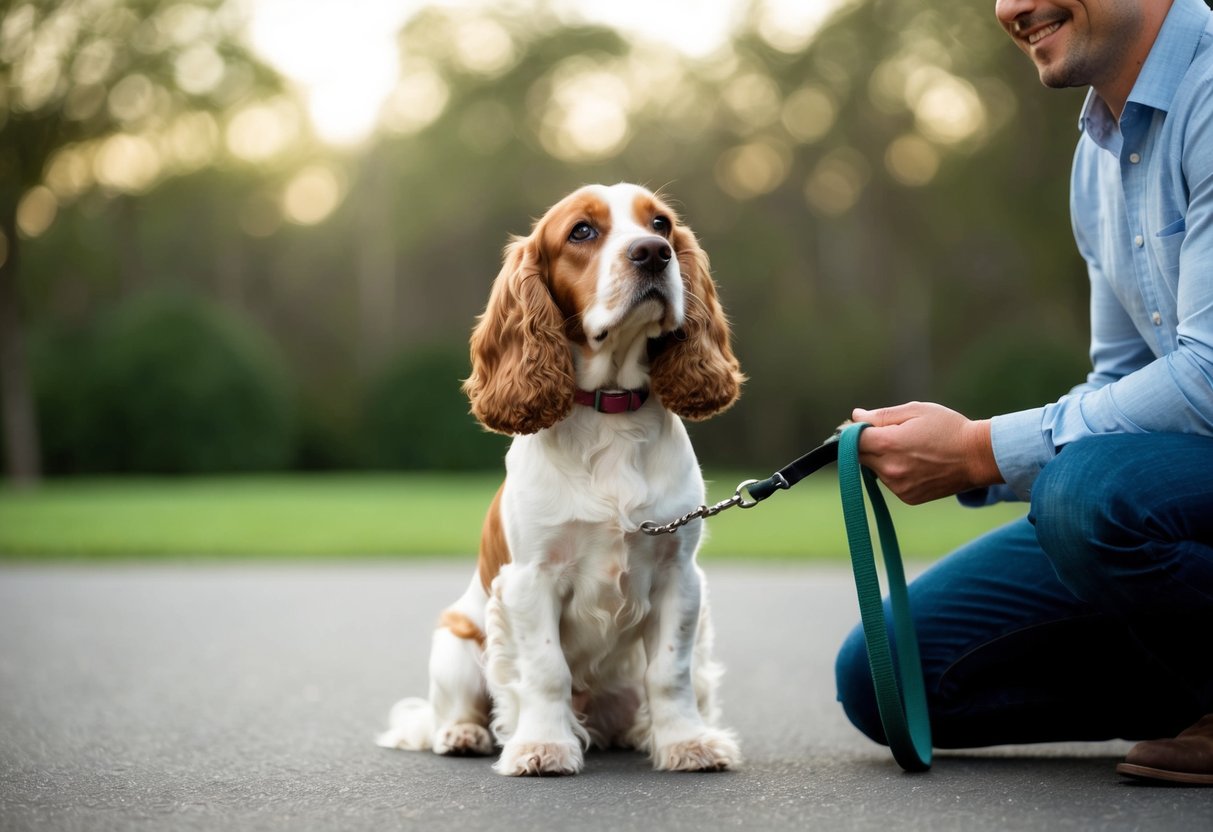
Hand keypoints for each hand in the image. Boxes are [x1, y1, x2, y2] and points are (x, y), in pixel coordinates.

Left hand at [850, 402, 1002, 504]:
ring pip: (875, 470)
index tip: (864, 426)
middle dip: (869, 445)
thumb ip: (882, 415)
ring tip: (911, 449)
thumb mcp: (916, 411)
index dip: (854, 431)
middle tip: (893, 435)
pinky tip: (917, 463)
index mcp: (888, 444)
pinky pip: (891, 482)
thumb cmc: (949, 429)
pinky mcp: (908, 498)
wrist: (978, 458)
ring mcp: (898, 486)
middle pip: (860, 456)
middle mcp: (889, 469)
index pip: (851, 440)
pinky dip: (896, 473)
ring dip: (882, 459)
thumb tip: (856, 417)